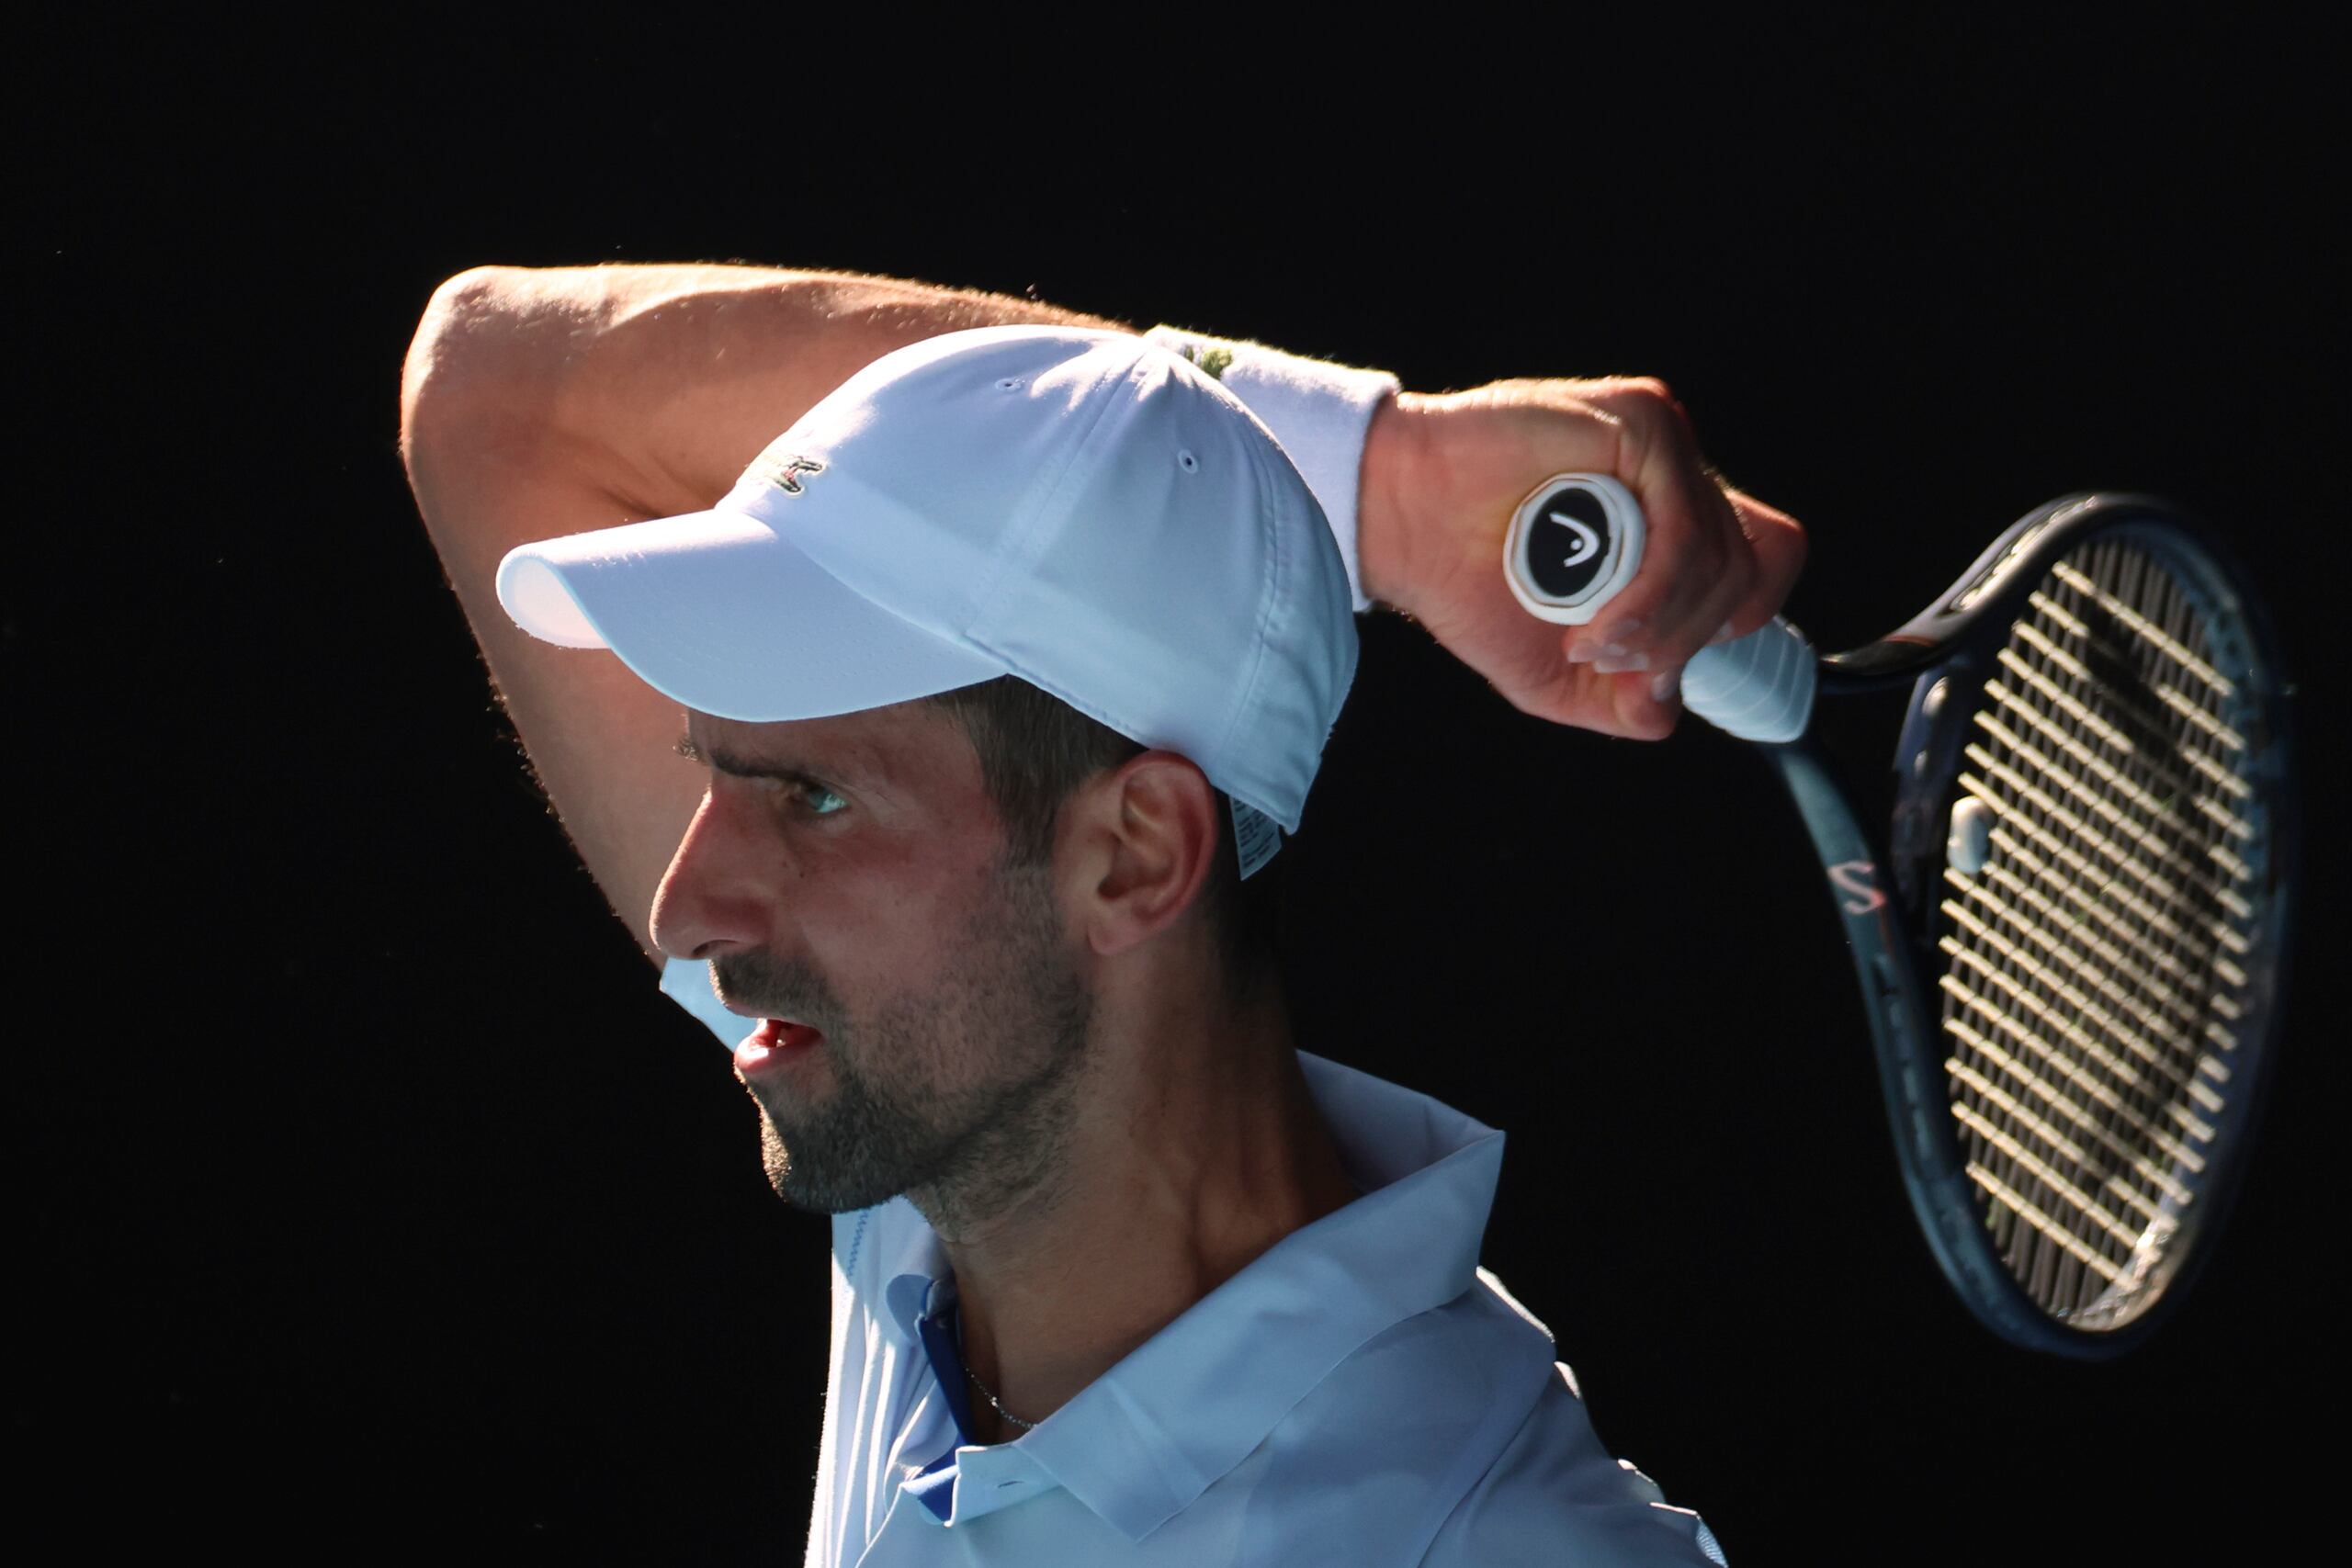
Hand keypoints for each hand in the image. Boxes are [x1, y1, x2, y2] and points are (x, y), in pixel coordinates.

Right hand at [1357, 378, 1806, 738]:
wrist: (1403, 522)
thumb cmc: (1466, 583)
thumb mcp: (1553, 677)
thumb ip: (1622, 703)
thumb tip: (1667, 703)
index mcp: (1669, 527)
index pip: (1765, 563)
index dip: (1735, 622)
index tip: (1658, 662)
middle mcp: (1677, 483)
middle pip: (1751, 571)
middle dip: (1686, 640)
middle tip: (1610, 659)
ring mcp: (1665, 449)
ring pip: (1723, 557)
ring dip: (1662, 624)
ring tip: (1590, 642)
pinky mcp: (1642, 423)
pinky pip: (1686, 525)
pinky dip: (1651, 591)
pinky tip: (1596, 619)